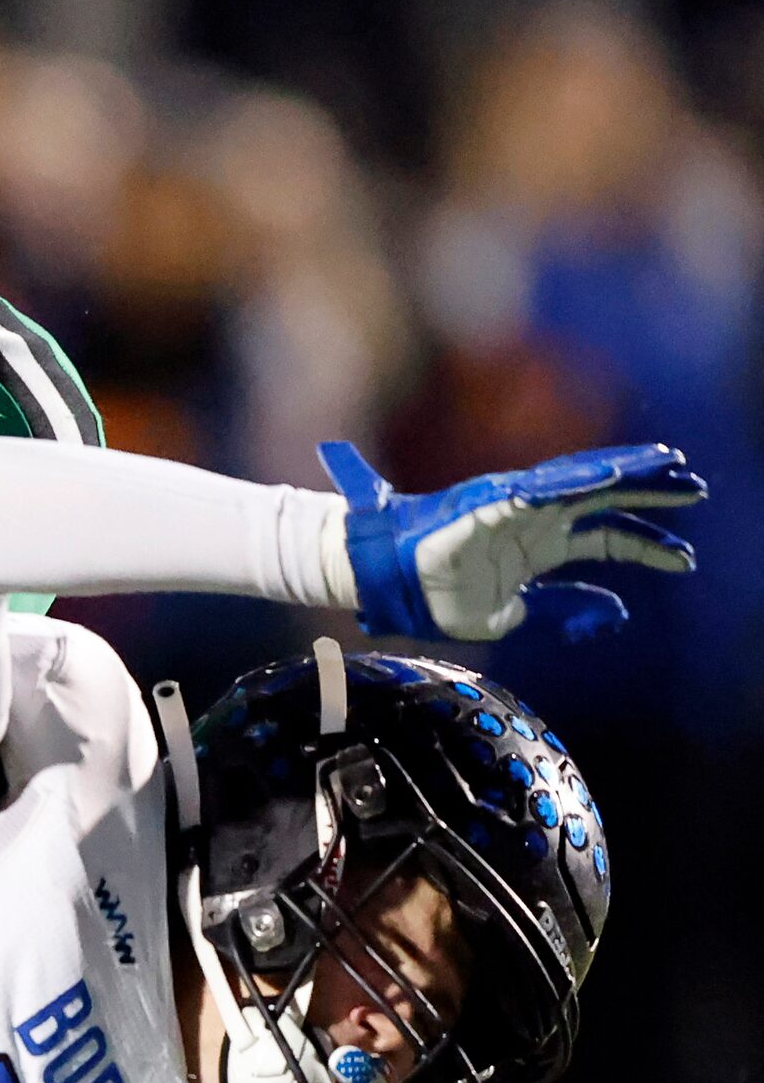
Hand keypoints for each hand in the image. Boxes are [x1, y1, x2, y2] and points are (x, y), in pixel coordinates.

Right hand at [319, 439, 701, 643]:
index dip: (646, 544)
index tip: (685, 558)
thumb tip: (620, 610)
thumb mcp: (514, 616)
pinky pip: (537, 489)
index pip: (605, 536)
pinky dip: (573, 481)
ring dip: (624, 472)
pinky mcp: (486, 505)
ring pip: (580, 481)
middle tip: (696, 489)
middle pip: (604, 498)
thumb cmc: (438, 600)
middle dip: (651, 493)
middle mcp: (534, 519)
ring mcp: (512, 508)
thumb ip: (564, 608)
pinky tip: (610, 475)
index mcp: (540, 545)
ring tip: (668, 465)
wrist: (386, 593)